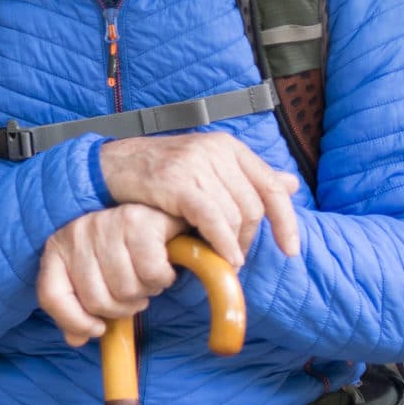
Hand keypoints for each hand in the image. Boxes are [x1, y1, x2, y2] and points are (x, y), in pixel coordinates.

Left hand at [37, 204, 186, 346]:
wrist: (158, 214)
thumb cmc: (124, 253)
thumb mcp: (95, 278)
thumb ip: (79, 309)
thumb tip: (76, 339)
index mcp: (57, 249)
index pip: (51, 296)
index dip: (74, 321)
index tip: (98, 329)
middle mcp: (75, 233)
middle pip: (96, 301)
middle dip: (122, 308)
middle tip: (133, 295)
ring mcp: (104, 225)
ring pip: (125, 290)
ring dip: (144, 292)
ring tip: (146, 278)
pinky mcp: (136, 221)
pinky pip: (151, 273)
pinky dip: (162, 279)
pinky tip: (162, 268)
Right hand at [99, 133, 300, 265]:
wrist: (111, 165)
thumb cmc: (159, 171)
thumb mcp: (206, 167)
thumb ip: (246, 176)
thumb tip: (292, 183)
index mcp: (229, 146)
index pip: (272, 186)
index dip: (286, 221)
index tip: (289, 249)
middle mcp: (217, 151)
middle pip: (253, 206)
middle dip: (249, 238)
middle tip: (236, 256)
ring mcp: (197, 164)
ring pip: (235, 215)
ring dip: (234, 244)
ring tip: (223, 258)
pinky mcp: (178, 181)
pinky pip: (213, 219)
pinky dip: (222, 243)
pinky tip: (221, 258)